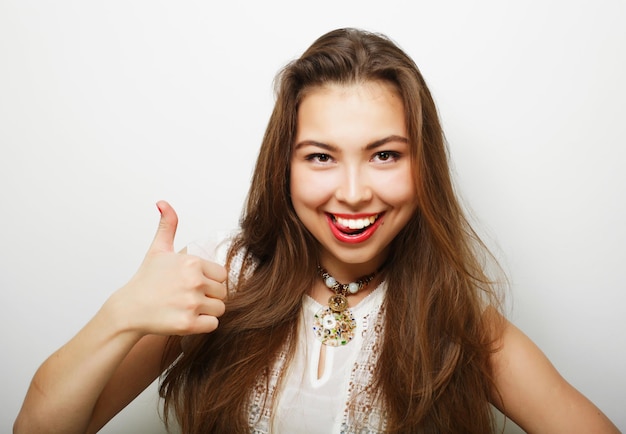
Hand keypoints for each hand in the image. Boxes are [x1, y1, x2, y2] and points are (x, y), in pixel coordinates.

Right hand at [106, 201, 226, 336]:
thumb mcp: (158, 249)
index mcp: (192, 263)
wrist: (128, 310)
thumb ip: (167, 225)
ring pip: (220, 309)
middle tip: (188, 298)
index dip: (210, 281)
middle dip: (209, 296)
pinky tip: (187, 319)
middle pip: (223, 292)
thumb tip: (163, 203)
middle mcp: (194, 282)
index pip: (222, 275)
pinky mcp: (188, 324)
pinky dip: (203, 325)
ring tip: (187, 308)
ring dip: (207, 311)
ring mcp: (191, 304)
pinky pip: (213, 325)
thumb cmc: (146, 280)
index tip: (193, 284)